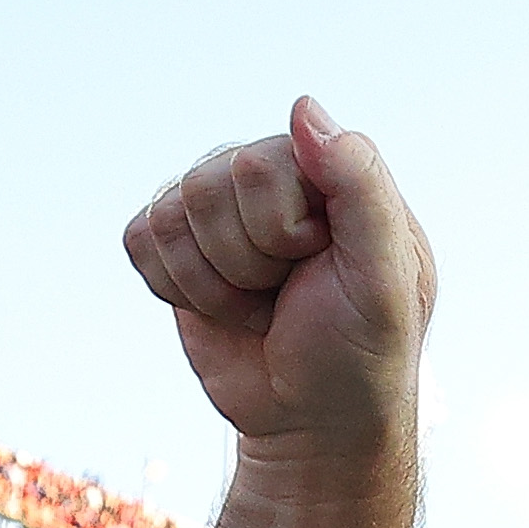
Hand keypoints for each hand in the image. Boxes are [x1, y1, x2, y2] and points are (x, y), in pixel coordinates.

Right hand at [122, 100, 435, 468]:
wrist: (314, 421)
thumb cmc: (362, 349)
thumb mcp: (386, 274)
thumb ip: (361, 185)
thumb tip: (301, 106)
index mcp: (326, 169)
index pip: (261, 163)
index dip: (282, 231)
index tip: (320, 264)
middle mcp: (271, 174)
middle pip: (208, 183)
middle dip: (247, 261)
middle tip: (290, 292)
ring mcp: (220, 207)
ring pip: (173, 214)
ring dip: (216, 285)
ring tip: (262, 305)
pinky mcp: (177, 244)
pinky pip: (142, 240)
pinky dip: (178, 291)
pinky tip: (224, 311)